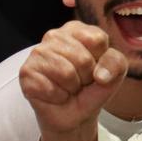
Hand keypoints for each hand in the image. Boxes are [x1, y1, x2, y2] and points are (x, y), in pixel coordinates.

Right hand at [19, 21, 127, 137]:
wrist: (75, 112)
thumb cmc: (93, 86)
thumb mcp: (114, 72)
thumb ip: (115, 63)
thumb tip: (101, 75)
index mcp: (77, 29)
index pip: (97, 40)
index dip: (101, 61)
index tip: (95, 68)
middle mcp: (54, 36)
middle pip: (82, 58)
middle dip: (87, 77)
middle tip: (81, 81)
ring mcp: (37, 53)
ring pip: (66, 73)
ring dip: (72, 87)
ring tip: (69, 87)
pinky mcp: (26, 72)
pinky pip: (50, 88)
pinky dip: (58, 97)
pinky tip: (56, 94)